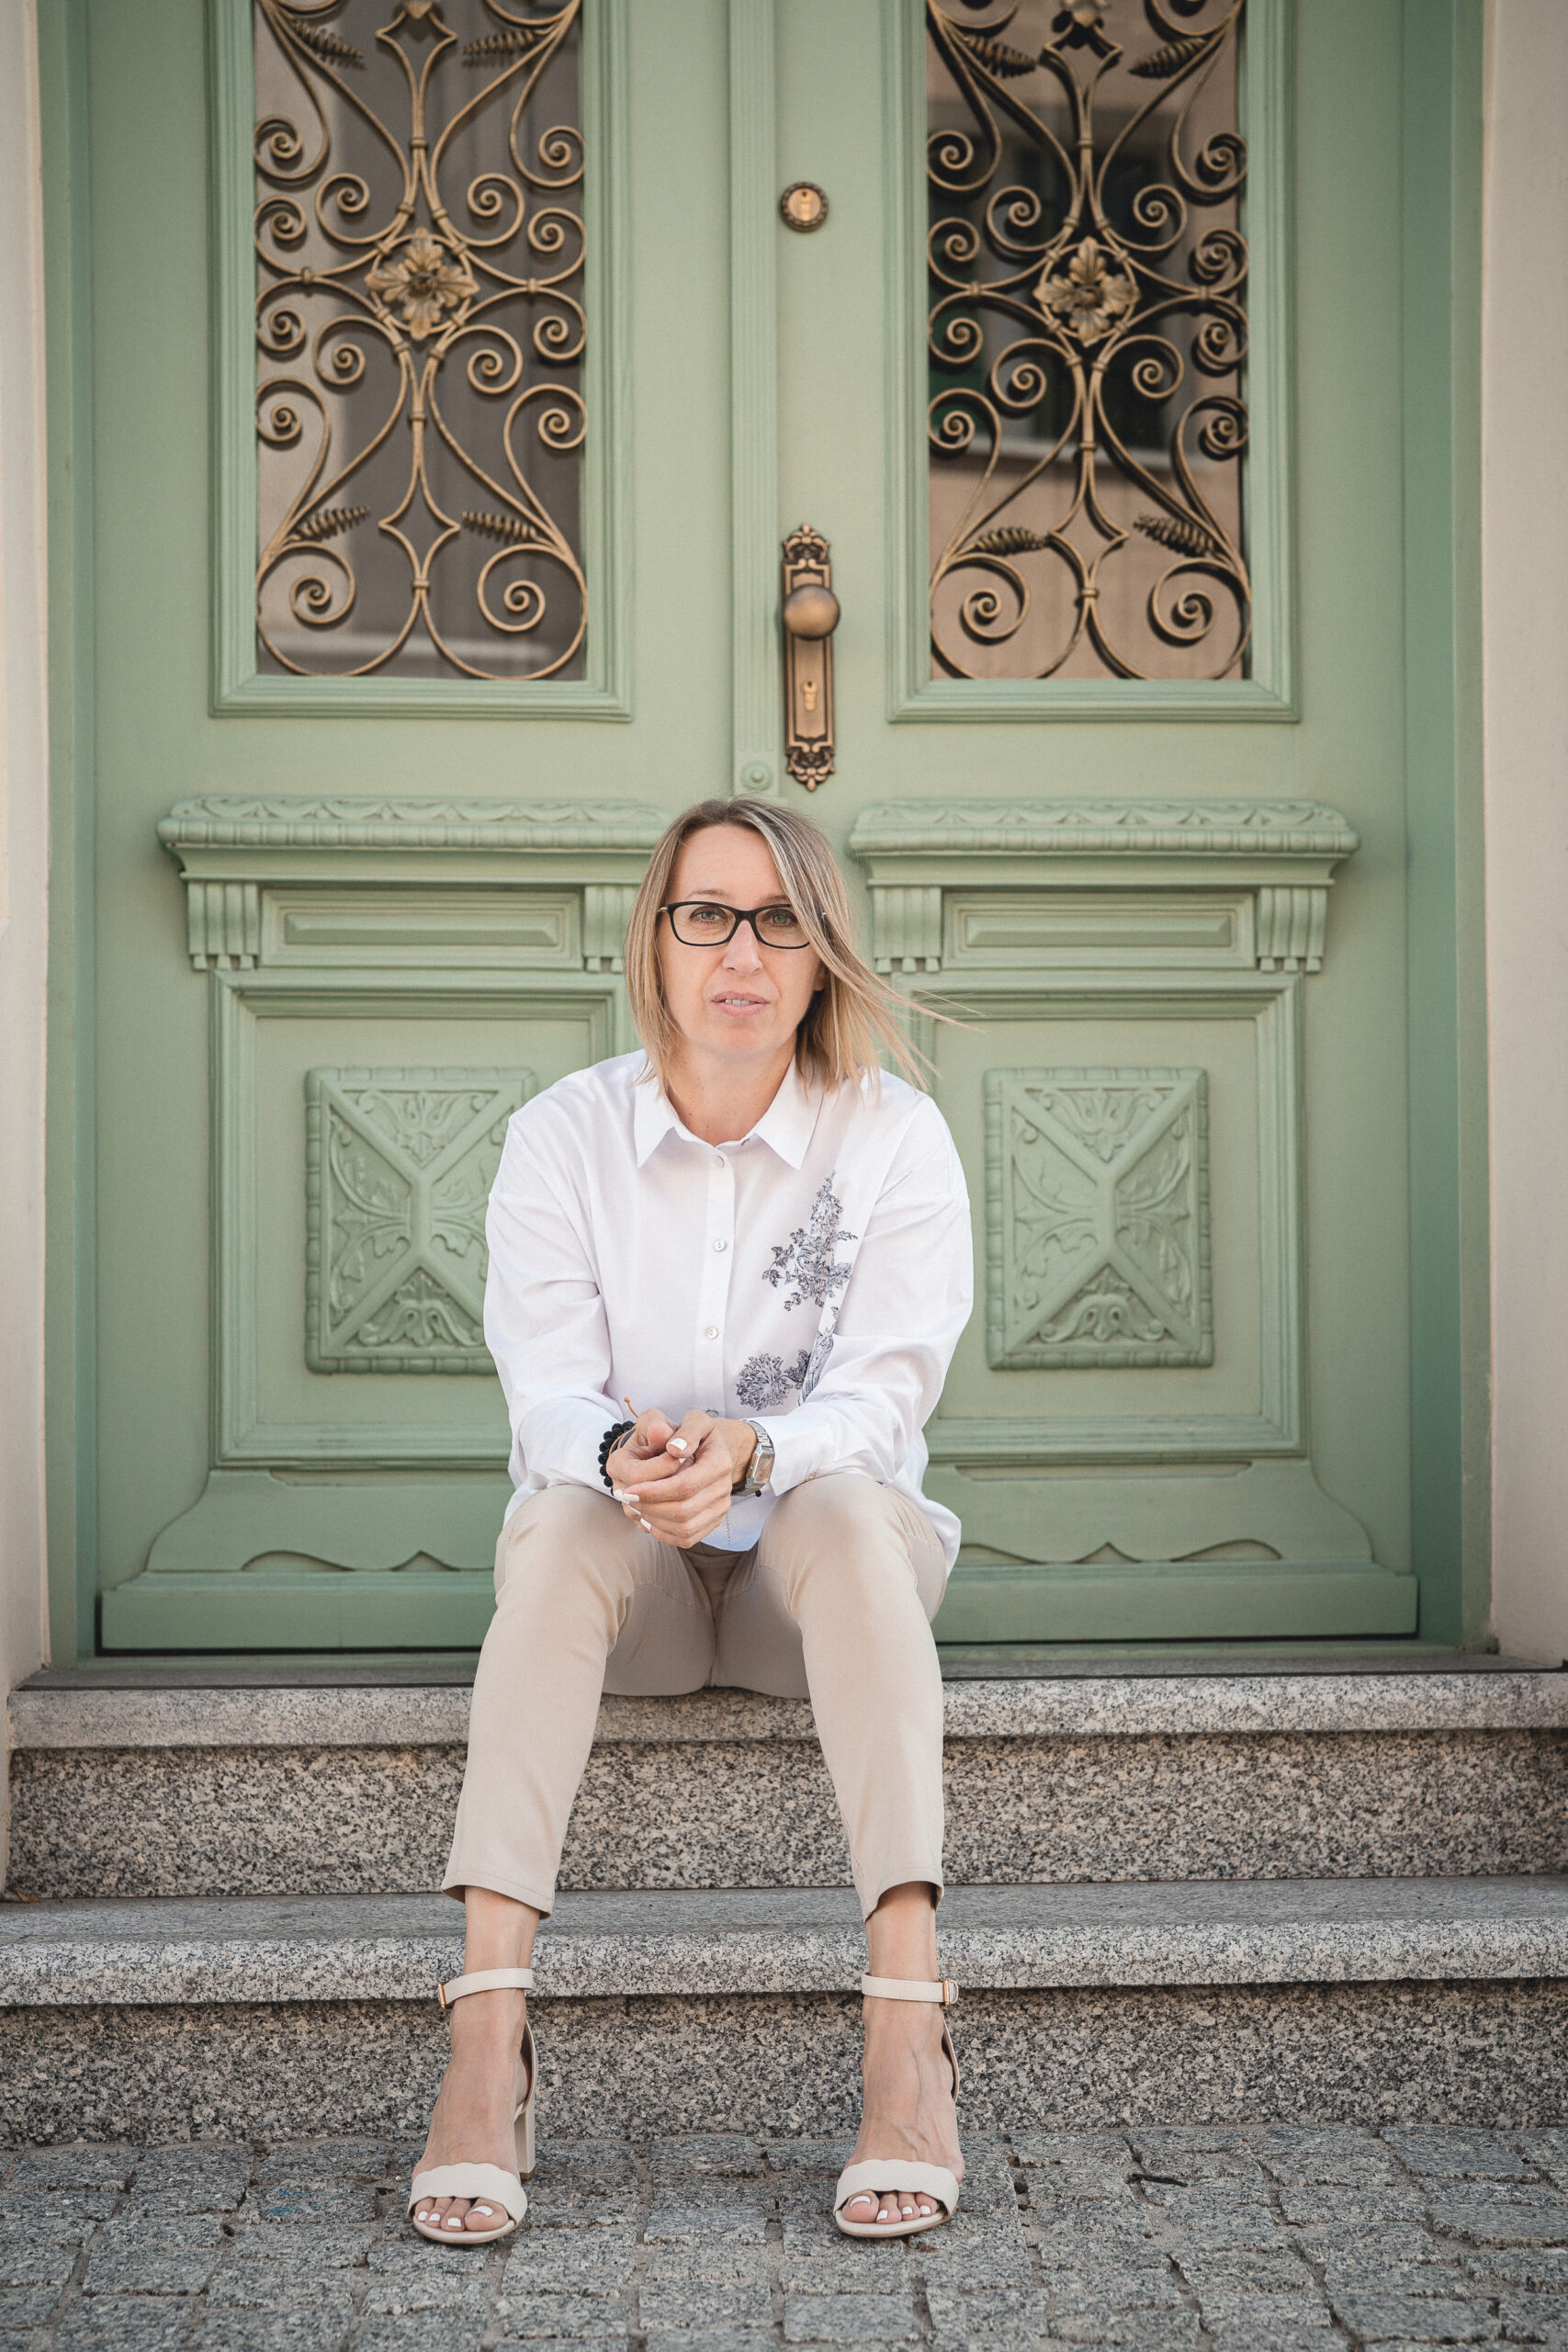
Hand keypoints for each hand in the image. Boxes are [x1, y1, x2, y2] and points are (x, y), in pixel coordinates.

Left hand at [606, 1409, 757, 1547]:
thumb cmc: (696, 1434)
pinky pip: (687, 1538)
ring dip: (654, 1520)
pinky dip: (664, 1532)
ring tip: (634, 1506)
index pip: (684, 1485)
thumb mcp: (692, 1419)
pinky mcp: (712, 1521)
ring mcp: (720, 1507)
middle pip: (683, 1511)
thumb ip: (683, 1430)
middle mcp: (723, 1487)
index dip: (653, 1491)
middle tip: (626, 1498)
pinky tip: (647, 1517)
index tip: (628, 1489)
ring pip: (685, 1528)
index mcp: (719, 1461)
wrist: (714, 1449)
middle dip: (650, 1507)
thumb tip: (674, 1448)